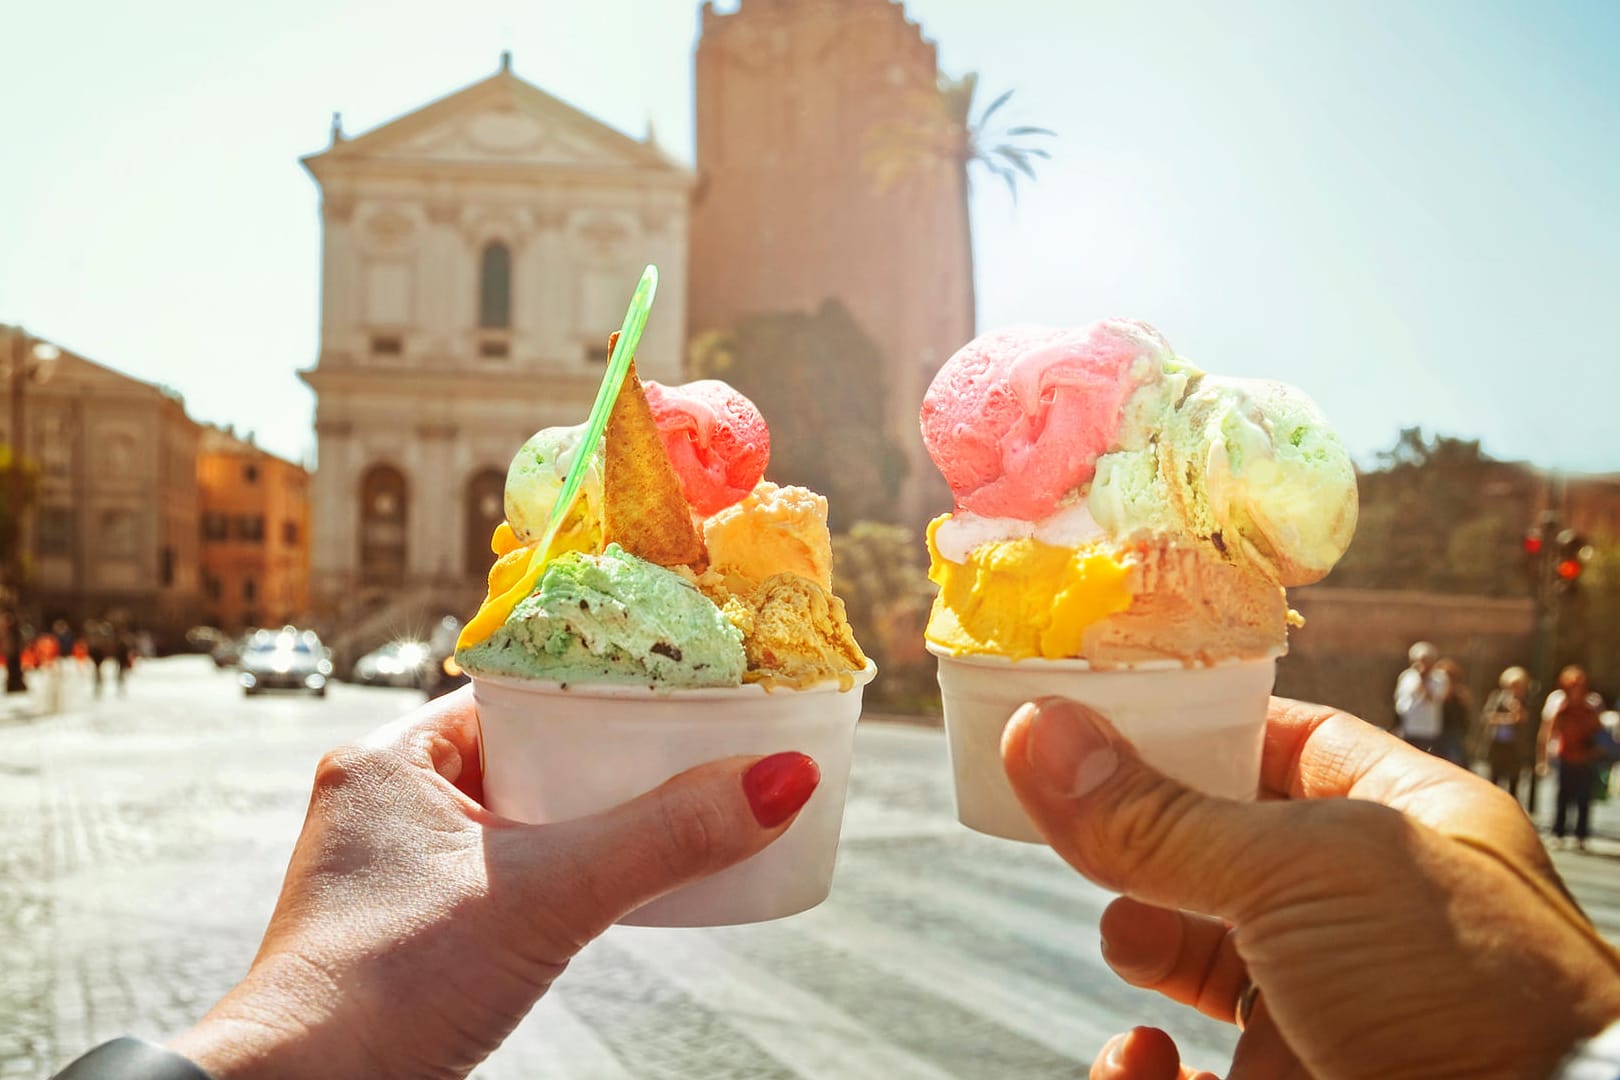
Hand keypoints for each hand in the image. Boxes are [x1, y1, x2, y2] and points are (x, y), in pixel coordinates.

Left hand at [169, 687, 817, 1078]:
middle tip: (689, 749)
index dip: (601, 684)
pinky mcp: (407, 924)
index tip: (676, 684)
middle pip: (526, 750)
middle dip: (606, 756)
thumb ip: (667, 837)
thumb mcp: (550, 895)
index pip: (518, 689)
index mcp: (391, 757)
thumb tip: (784, 778)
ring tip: (667, 811)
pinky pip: (503, 868)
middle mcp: (383, 799)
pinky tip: (607, 883)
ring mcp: (390, 865)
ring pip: (516, 813)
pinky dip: (558, 868)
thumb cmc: (391, 987)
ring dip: (584, 816)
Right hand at [1001, 696, 1619, 1079]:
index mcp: (1401, 824)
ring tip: (1129, 939)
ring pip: (1192, 954)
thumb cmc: (1462, 995)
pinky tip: (1144, 1060)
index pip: (1283, 742)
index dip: (1195, 723)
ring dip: (1137, 938)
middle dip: (1143, 840)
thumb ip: (1161, 815)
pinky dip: (1140, 1068)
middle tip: (1077, 824)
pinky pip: (1181, 1072)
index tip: (1100, 710)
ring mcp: (1324, 1008)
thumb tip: (1036, 731)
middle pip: (1217, 848)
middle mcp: (1362, 913)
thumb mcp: (1304, 871)